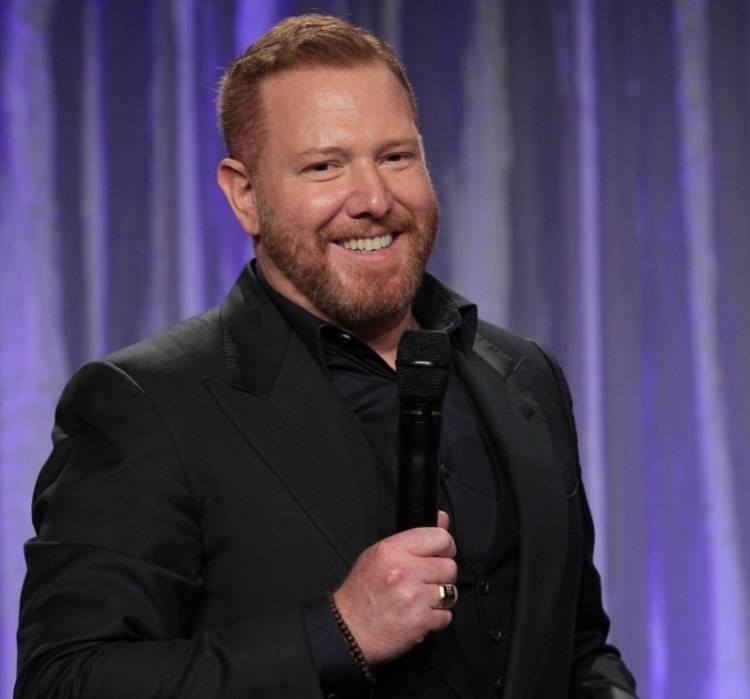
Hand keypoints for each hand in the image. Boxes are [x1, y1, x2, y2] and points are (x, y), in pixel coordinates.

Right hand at [333, 510, 457, 664]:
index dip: (445, 546)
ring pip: (451, 592)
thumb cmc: (362, 591)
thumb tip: (443, 519)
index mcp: (392, 549)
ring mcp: (415, 597)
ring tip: (420, 600)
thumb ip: (412, 538)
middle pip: (449, 566)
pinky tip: (418, 616)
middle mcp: (405, 571)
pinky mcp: (421, 621)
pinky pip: (446, 616)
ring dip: (439, 598)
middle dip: (440, 575)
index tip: (441, 554)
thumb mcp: (379, 554)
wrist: (348, 630)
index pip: (439, 538)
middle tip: (424, 581)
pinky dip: (436, 618)